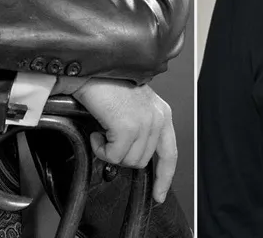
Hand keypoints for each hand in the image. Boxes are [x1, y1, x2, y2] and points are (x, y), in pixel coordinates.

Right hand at [73, 78, 176, 202]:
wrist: (92, 69)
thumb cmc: (107, 85)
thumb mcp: (133, 106)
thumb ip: (140, 129)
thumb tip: (131, 155)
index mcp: (162, 113)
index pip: (169, 153)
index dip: (164, 177)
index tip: (159, 194)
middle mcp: (158, 118)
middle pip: (142, 161)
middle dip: (121, 155)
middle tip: (108, 138)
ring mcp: (145, 123)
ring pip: (126, 161)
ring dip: (109, 150)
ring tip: (103, 130)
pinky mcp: (128, 127)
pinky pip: (112, 156)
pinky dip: (100, 148)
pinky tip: (97, 130)